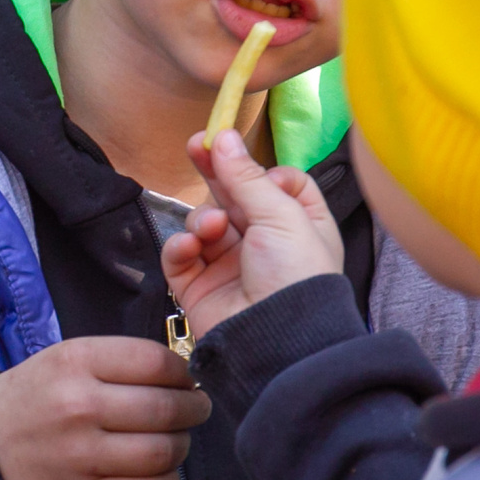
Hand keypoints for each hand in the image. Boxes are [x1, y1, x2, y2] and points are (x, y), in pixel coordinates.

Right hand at [0, 335, 208, 479]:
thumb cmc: (34, 397)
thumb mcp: (65, 358)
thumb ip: (119, 361)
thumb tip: (183, 376)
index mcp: (75, 362)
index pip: (155, 361)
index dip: (183, 372)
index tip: (186, 379)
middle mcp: (79, 407)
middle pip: (166, 408)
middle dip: (194, 409)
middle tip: (196, 409)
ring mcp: (82, 456)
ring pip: (163, 452)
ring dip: (182, 445)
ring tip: (176, 440)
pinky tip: (159, 471)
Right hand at [160, 129, 343, 332]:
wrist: (275, 343)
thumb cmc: (296, 278)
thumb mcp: (280, 215)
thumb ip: (246, 176)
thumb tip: (223, 136)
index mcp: (299, 226)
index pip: (278, 185)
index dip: (261, 171)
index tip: (243, 156)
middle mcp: (265, 244)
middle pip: (234, 197)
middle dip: (215, 172)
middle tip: (196, 144)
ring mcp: (230, 265)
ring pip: (203, 222)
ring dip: (202, 218)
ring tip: (212, 228)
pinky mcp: (200, 286)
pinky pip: (180, 255)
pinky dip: (180, 246)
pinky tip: (190, 246)